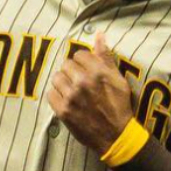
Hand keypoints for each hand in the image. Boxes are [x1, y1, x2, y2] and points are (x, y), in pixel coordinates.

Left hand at [47, 32, 134, 153]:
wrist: (115, 135)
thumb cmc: (119, 106)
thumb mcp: (118, 79)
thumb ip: (105, 57)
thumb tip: (98, 35)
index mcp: (98, 72)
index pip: (79, 54)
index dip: (83, 62)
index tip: (87, 71)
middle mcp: (83, 82)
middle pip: (66, 64)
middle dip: (73, 72)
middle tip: (80, 83)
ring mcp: (71, 97)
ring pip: (56, 77)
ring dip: (63, 83)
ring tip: (72, 91)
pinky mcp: (63, 111)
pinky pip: (50, 94)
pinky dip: (57, 96)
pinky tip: (67, 100)